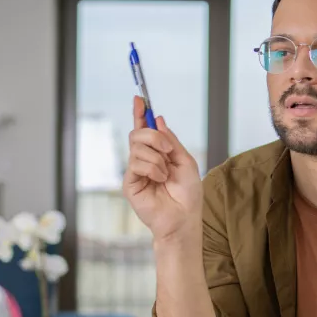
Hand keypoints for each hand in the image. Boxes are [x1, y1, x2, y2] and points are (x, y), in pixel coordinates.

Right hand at [122, 96, 202, 240]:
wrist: (183, 218)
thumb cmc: (187, 194)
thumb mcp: (185, 161)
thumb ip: (171, 141)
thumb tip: (159, 120)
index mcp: (157, 153)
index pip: (144, 129)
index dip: (141, 113)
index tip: (139, 98)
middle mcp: (144, 160)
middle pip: (137, 133)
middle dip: (154, 136)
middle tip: (168, 150)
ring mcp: (135, 171)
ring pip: (137, 147)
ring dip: (157, 158)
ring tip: (165, 175)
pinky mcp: (130, 183)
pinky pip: (136, 163)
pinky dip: (152, 168)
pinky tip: (159, 180)